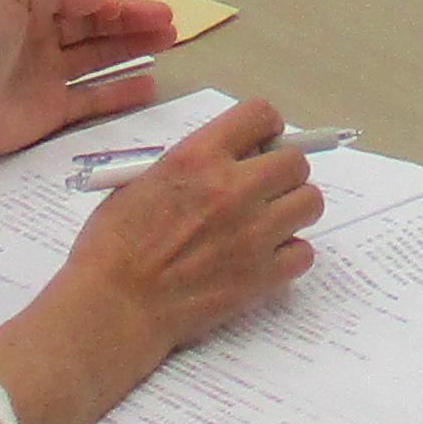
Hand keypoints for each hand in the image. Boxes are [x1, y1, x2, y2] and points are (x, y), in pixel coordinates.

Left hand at [0, 0, 177, 166]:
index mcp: (30, 5)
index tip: (122, 6)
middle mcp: (41, 37)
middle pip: (96, 25)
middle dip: (132, 20)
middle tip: (169, 20)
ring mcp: (48, 75)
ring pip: (100, 57)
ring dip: (133, 46)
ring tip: (169, 40)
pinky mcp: (52, 111)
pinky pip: (94, 99)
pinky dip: (121, 91)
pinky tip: (149, 84)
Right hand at [57, 99, 321, 356]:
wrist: (113, 307)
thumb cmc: (112, 247)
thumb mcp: (139, 183)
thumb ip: (188, 167)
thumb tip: (226, 161)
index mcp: (197, 158)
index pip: (260, 115)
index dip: (265, 129)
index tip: (260, 144)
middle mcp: (232, 189)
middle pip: (295, 162)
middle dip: (282, 172)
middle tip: (263, 189)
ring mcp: (252, 234)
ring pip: (310, 203)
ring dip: (292, 209)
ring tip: (268, 223)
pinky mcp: (262, 276)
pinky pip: (304, 253)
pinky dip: (290, 255)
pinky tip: (264, 258)